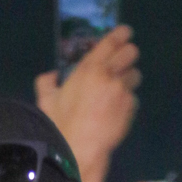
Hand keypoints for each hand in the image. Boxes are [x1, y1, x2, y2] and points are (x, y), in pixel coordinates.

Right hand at [35, 25, 140, 181]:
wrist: (79, 149)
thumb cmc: (61, 125)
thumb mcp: (46, 101)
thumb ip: (47, 83)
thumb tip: (50, 75)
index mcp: (88, 68)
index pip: (110, 41)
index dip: (120, 34)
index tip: (125, 32)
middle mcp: (108, 74)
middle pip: (130, 52)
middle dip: (129, 54)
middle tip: (124, 61)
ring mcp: (122, 90)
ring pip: (135, 75)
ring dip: (129, 79)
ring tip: (119, 90)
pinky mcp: (130, 107)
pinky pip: (134, 98)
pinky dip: (127, 102)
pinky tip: (117, 111)